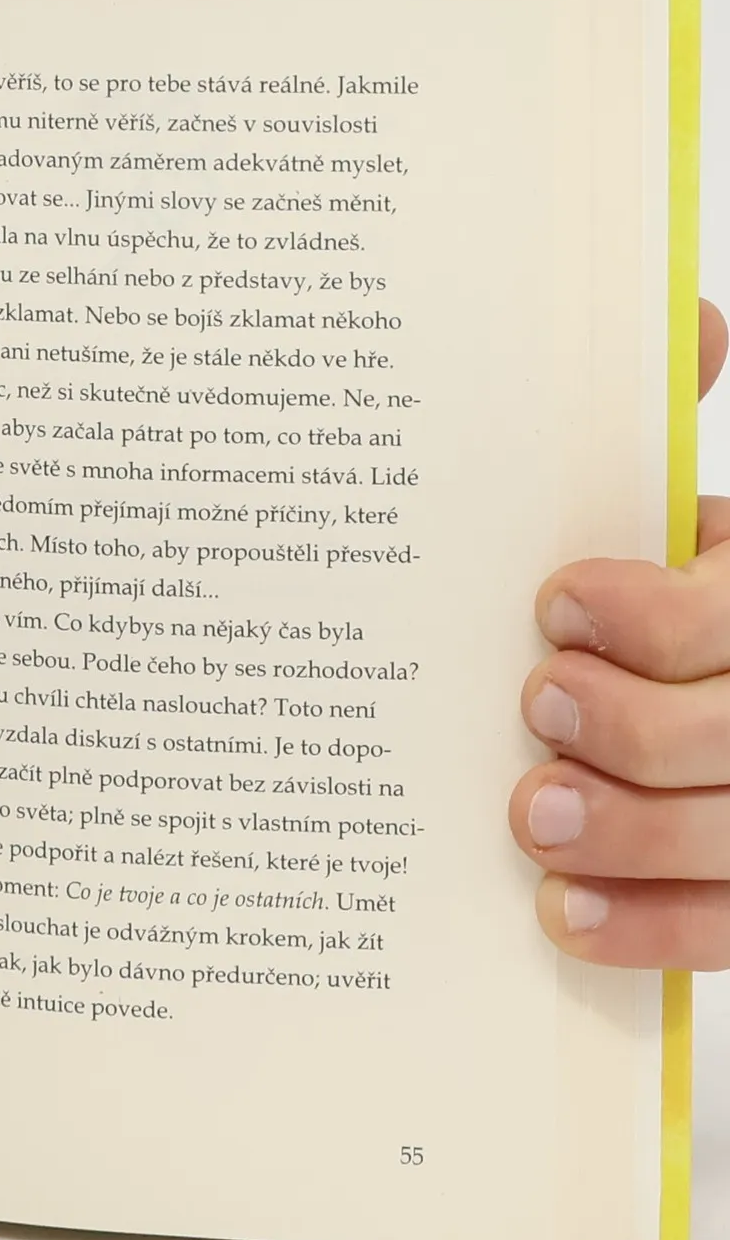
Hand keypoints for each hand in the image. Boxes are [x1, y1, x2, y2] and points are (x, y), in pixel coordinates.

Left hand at [512, 300, 729, 966]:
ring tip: (530, 816)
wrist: (707, 681)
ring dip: (638, 835)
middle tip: (538, 703)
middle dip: (642, 725)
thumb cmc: (702, 593)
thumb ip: (674, 419)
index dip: (661, 614)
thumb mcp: (708, 514)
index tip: (554, 600)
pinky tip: (559, 914)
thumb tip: (685, 311)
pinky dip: (652, 928)